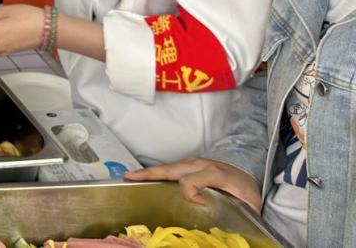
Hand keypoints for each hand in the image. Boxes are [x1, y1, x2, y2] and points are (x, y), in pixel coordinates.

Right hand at [126, 158, 260, 211]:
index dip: (191, 194)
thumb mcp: (249, 201)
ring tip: (131, 176)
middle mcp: (202, 164)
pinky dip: (156, 171)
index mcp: (216, 173)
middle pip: (172, 169)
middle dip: (150, 174)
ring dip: (149, 172)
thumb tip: (221, 217)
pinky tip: (144, 175)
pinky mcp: (191, 163)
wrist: (250, 172)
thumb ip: (238, 208)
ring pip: (169, 167)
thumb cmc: (248, 189)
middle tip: (130, 177)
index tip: (201, 203)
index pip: (191, 181)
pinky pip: (171, 167)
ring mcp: (195, 162)